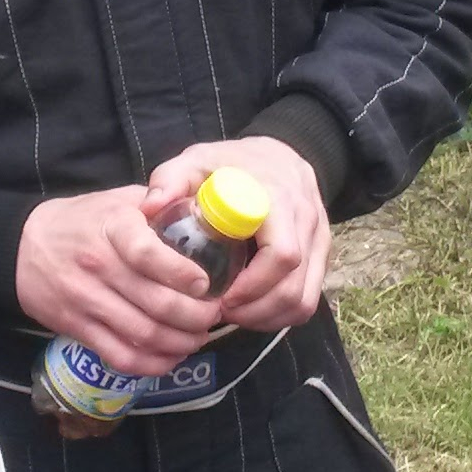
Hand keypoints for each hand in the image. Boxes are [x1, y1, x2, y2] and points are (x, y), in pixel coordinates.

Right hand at [17, 189, 221, 376]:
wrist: (21, 247)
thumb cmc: (80, 220)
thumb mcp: (116, 199)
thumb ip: (156, 202)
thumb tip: (198, 207)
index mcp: (113, 229)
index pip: (149, 254)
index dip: (184, 274)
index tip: (206, 283)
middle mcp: (99, 266)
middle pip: (157, 304)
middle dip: (196, 317)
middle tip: (213, 315)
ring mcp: (86, 301)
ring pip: (144, 335)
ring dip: (181, 343)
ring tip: (198, 337)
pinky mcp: (77, 328)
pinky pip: (120, 356)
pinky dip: (152, 364)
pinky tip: (170, 357)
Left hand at [145, 137, 329, 330]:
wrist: (278, 155)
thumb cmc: (232, 163)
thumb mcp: (198, 160)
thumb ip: (172, 178)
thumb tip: (150, 207)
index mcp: (279, 199)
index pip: (282, 254)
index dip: (252, 286)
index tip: (221, 296)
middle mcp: (306, 221)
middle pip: (293, 287)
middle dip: (255, 310)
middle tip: (220, 311)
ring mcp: (319, 241)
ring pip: (304, 301)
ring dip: (267, 317)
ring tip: (233, 313)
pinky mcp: (321, 257)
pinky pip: (309, 300)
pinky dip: (280, 314)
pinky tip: (252, 309)